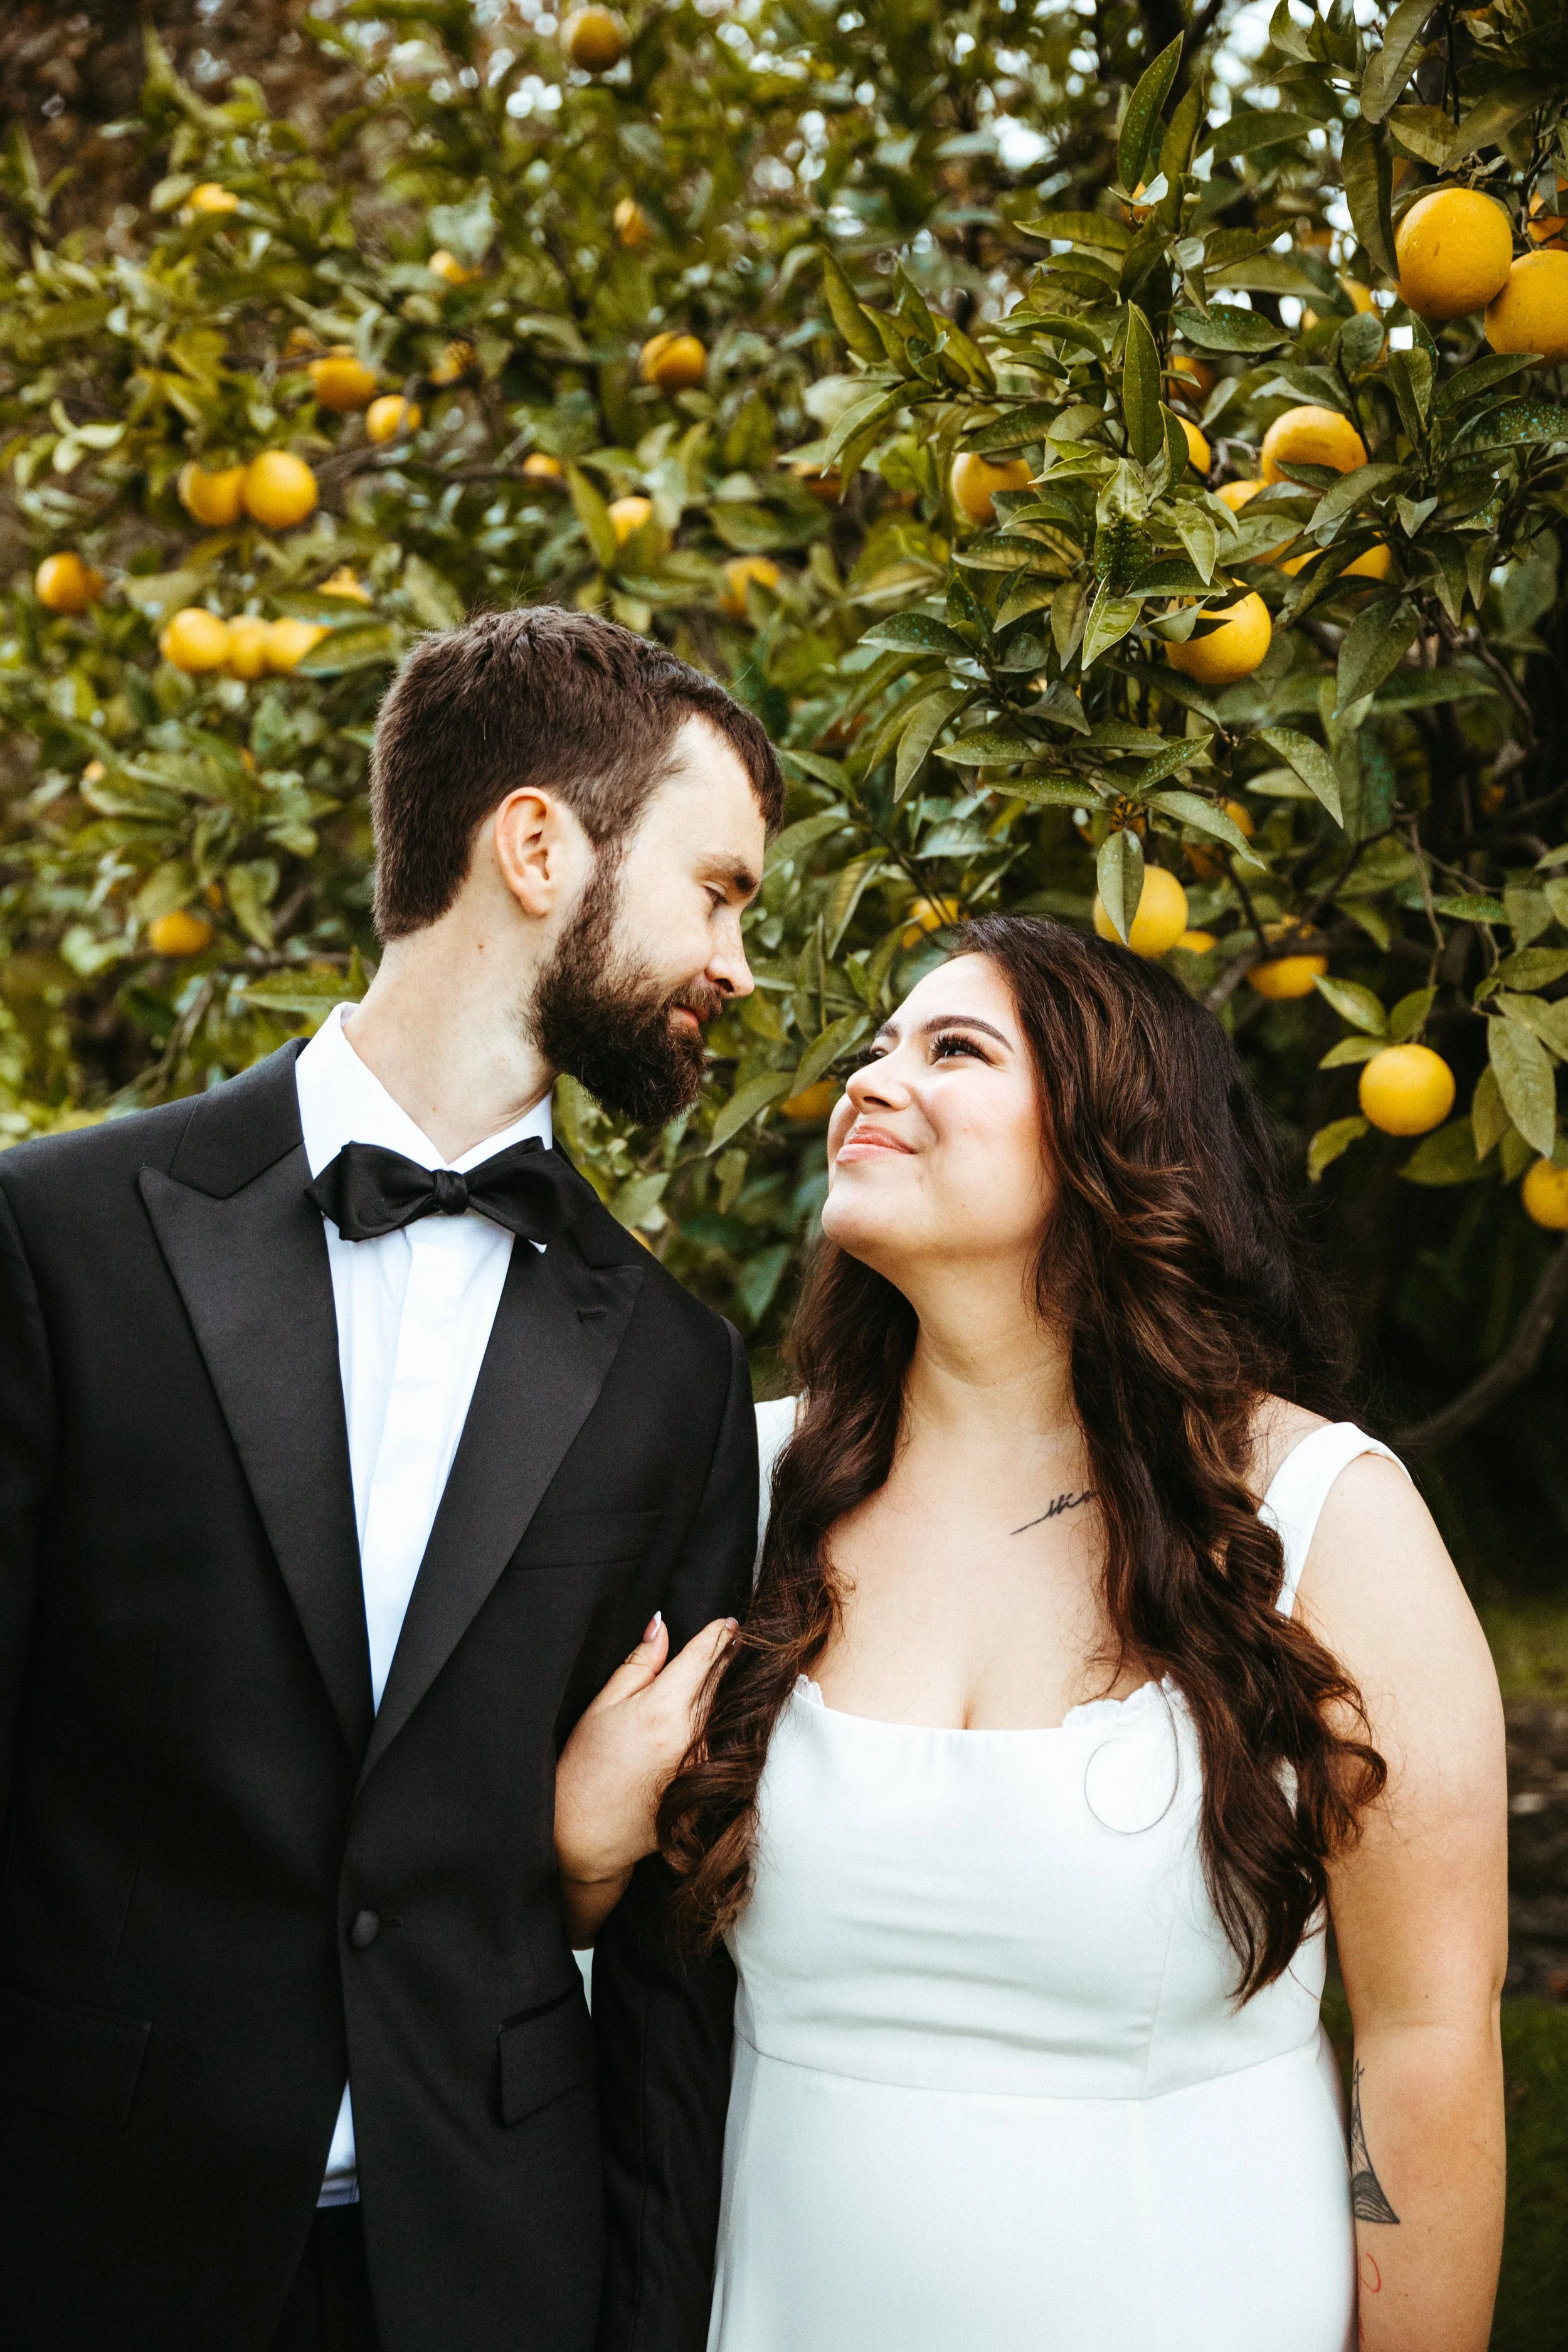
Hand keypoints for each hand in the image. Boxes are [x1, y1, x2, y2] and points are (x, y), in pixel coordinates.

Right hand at [554, 1610, 736, 1945]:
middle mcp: (692, 1736)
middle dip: (732, 1657)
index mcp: (662, 1709)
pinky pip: (727, 1744)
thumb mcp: (603, 1706)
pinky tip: (725, 1716)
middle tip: (738, 1638)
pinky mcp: (709, 1786)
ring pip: (730, 1713)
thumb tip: (661, 1627)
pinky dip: (728, 1726)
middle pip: (725, 1682)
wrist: (586, 1835)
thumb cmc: (585, 1768)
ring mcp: (705, 1765)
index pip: (705, 1657)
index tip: (729, 1622)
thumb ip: (639, 1664)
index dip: (719, 1634)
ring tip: (734, 1672)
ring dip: (734, 1691)